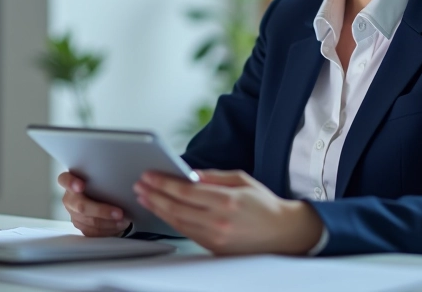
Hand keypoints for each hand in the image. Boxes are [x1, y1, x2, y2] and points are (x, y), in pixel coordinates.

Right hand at [58, 171, 130, 236]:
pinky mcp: (80, 226)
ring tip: (123, 219)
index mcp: (71, 181)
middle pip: (80, 206)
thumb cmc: (103, 185)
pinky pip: (93, 231)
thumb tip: (126, 186)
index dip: (71, 183)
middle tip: (119, 213)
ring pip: (89, 221)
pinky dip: (107, 229)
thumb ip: (106, 178)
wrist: (105, 200)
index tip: (81, 186)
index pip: (64, 180)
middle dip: (101, 210)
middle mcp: (70, 198)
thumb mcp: (103, 178)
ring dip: (108, 222)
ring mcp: (73, 214)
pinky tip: (118, 225)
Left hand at [133, 169, 322, 254]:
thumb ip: (213, 176)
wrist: (282, 233)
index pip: (186, 191)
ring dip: (158, 208)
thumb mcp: (242, 180)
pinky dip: (171, 221)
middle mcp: (219, 221)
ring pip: (178, 222)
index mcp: (227, 200)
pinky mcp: (214, 248)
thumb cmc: (263, 204)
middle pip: (177, 208)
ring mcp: (215, 237)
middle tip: (140, 185)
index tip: (149, 176)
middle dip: (154, 195)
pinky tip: (162, 211)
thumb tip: (188, 172)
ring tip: (144, 197)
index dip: (164, 183)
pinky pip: (186, 232)